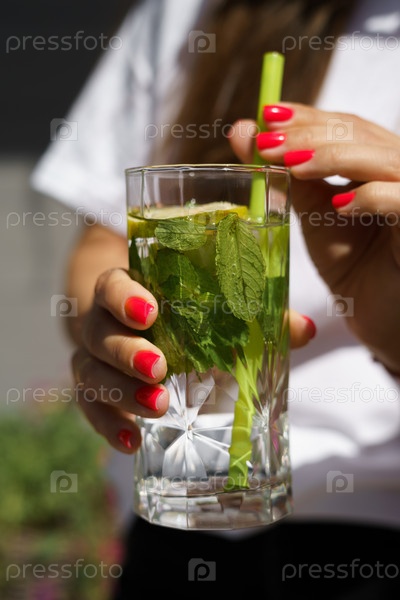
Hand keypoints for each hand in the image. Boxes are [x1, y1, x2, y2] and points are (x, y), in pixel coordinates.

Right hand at [71, 267, 315, 453]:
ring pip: (91, 373)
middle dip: (128, 352)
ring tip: (156, 409)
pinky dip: (108, 426)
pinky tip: (131, 442)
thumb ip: (254, 315)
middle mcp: (102, 324)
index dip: (125, 298)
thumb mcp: (206, 309)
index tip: (151, 313)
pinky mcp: (94, 393)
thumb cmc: (177, 315)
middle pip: (99, 333)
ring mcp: (94, 360)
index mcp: (127, 292)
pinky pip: (90, 409)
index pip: (112, 285)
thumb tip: (305, 328)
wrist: (132, 328)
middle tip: (160, 368)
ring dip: (121, 392)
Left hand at [229, 103, 399, 372]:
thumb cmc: (354, 266)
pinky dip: (372, 197)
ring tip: (291, 163)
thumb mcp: (313, 213)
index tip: (267, 116)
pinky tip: (338, 204)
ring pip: (383, 159)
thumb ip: (286, 172)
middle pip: (361, 132)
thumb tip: (243, 130)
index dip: (307, 116)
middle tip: (268, 142)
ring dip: (333, 156)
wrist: (382, 318)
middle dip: (311, 133)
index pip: (344, 124)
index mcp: (376, 162)